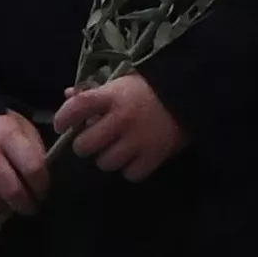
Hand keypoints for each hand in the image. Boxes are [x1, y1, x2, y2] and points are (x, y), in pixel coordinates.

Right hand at [0, 111, 49, 220]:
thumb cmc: (0, 130)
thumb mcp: (23, 130)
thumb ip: (35, 153)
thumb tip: (42, 183)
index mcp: (8, 135)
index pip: (32, 169)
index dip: (41, 186)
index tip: (43, 193)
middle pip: (13, 191)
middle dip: (26, 205)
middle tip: (31, 207)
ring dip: (6, 208)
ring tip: (12, 204)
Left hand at [49, 72, 185, 179]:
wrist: (194, 93)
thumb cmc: (153, 88)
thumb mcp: (123, 82)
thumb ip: (96, 91)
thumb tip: (68, 94)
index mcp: (112, 96)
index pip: (75, 108)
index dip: (63, 119)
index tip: (63, 126)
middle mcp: (121, 119)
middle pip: (84, 146)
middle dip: (87, 144)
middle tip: (97, 139)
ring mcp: (138, 140)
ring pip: (105, 163)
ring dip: (109, 158)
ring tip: (119, 149)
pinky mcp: (155, 156)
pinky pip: (131, 174)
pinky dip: (131, 169)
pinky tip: (136, 158)